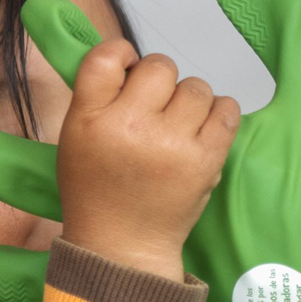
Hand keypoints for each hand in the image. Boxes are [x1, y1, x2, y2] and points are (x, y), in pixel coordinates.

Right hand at [58, 41, 239, 281]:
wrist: (122, 246)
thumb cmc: (97, 190)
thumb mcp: (74, 137)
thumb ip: (97, 94)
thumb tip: (132, 57)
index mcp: (90, 119)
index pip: (107, 56)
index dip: (123, 54)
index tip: (128, 71)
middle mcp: (130, 126)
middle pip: (159, 67)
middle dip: (159, 83)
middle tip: (152, 112)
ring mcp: (171, 144)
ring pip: (195, 86)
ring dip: (188, 101)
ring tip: (176, 128)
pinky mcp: (205, 161)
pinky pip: (226, 109)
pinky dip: (217, 113)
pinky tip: (200, 130)